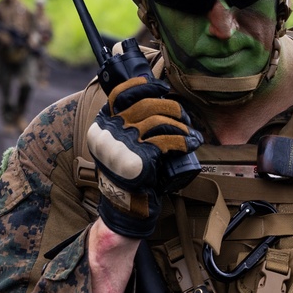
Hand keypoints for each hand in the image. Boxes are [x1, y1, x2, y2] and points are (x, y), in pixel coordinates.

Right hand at [87, 76, 202, 238]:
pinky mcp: (137, 158)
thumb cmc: (131, 171)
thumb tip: (156, 96)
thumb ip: (130, 122)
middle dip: (170, 108)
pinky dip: (182, 141)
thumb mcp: (123, 143)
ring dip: (179, 125)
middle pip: (145, 105)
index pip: (120, 94)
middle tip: (183, 118)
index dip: (143, 87)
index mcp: (101, 124)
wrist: (127, 205)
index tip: (161, 88)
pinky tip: (191, 144)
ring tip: (190, 134)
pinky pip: (165, 141)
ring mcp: (121, 144)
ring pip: (157, 121)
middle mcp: (107, 131)